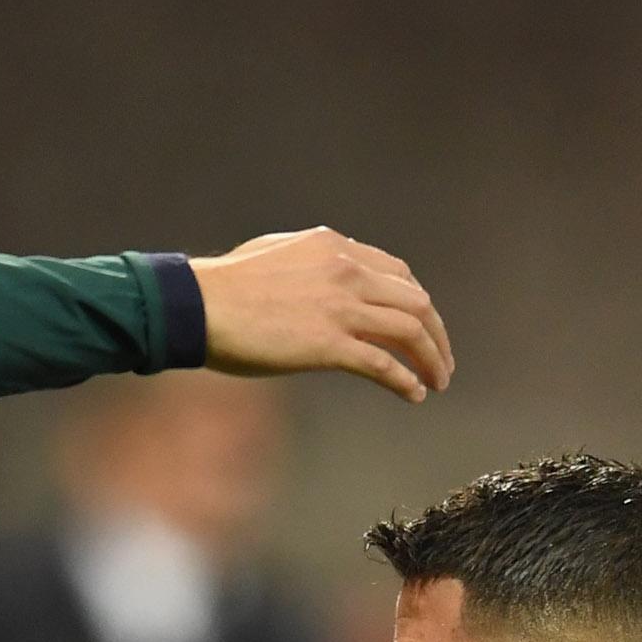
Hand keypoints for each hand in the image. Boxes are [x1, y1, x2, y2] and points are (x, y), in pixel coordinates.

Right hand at [192, 229, 454, 402]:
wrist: (198, 304)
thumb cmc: (223, 286)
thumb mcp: (275, 255)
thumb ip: (308, 264)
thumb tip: (316, 280)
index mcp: (335, 247)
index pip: (397, 273)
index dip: (416, 303)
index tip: (422, 326)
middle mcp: (347, 270)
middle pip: (415, 301)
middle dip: (436, 333)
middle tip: (442, 359)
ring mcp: (341, 306)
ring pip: (410, 331)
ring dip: (432, 358)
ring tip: (438, 380)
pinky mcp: (329, 344)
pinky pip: (383, 363)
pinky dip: (406, 380)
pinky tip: (414, 394)